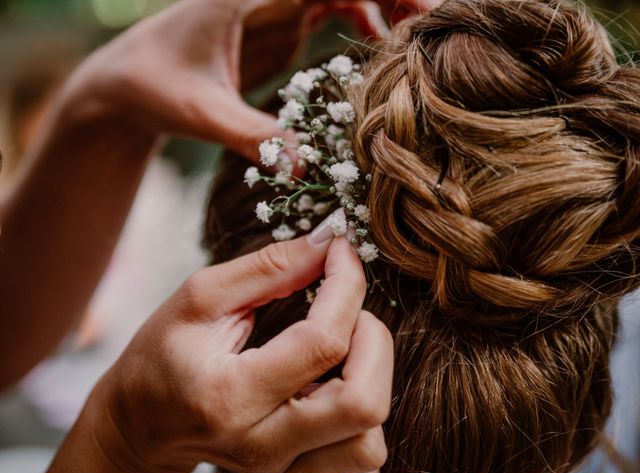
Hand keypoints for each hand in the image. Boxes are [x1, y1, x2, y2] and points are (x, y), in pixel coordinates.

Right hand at [45, 231, 393, 472]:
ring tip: (343, 351)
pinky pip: (361, 466)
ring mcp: (279, 470)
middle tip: (349, 312)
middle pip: (364, 403)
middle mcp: (261, 443)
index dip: (346, 286)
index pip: (323, 342)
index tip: (339, 254)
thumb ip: (268, 269)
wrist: (139, 427)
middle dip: (374, 341)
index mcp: (230, 394)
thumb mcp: (199, 299)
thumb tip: (326, 245)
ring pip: (370, 442)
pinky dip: (365, 425)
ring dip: (373, 381)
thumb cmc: (160, 357)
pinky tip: (338, 390)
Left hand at [59, 0, 439, 163]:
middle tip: (433, 28)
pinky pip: (335, 8)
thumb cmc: (153, 86)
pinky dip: (365, 22)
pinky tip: (378, 50)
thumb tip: (307, 171)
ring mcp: (276, 2)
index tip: (419, 12)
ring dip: (387, 5)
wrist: (126, 79)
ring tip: (418, 42)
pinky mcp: (281, 22)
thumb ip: (253, 137)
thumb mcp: (200, 114)